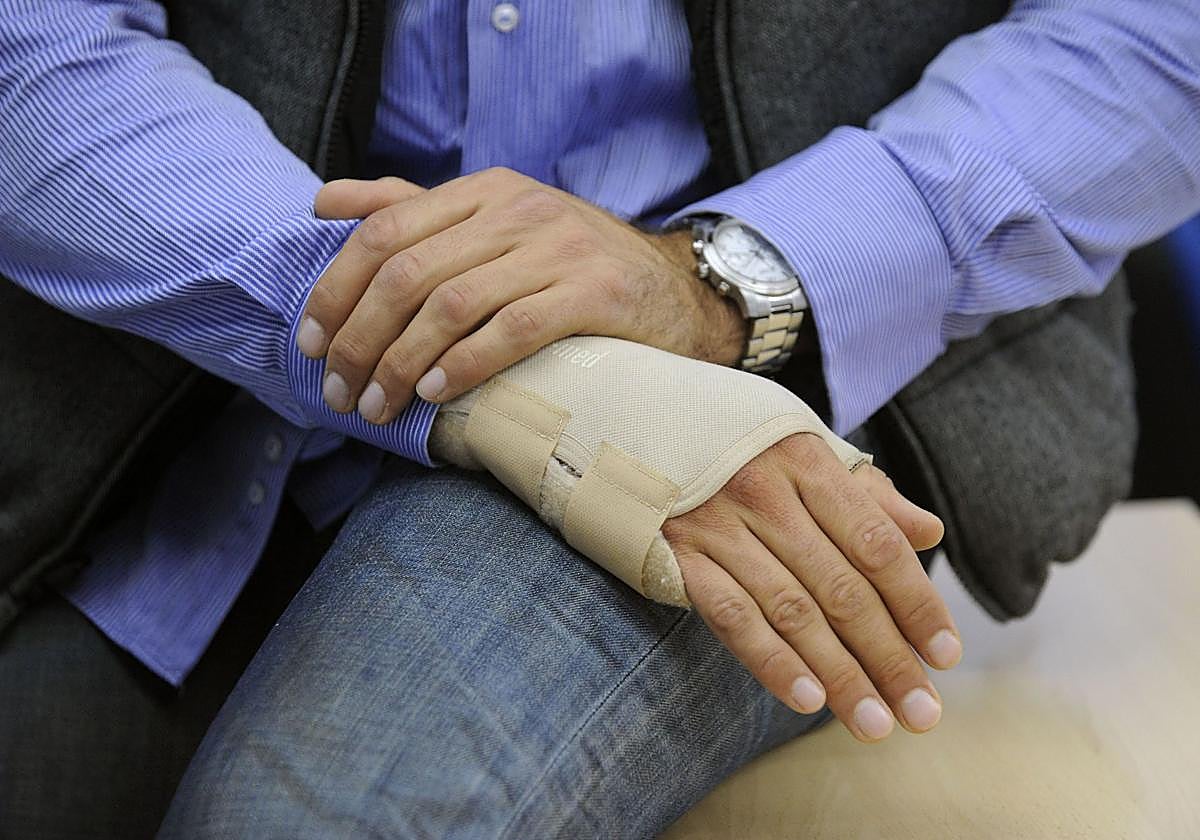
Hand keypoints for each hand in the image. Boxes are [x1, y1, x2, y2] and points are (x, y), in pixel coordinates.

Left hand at [299, 170, 745, 422]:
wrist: (674, 293)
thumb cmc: (571, 268)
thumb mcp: (496, 225)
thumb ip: (414, 211)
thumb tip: (325, 202)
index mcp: (485, 192)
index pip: (384, 231)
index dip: (336, 289)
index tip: (311, 343)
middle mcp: (518, 211)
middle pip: (408, 272)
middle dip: (359, 338)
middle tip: (338, 392)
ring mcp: (559, 249)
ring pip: (452, 303)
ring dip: (401, 363)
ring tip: (377, 406)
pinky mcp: (594, 293)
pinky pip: (513, 328)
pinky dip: (466, 363)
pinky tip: (437, 393)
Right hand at [663, 433, 961, 742]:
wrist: (628, 419)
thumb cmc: (730, 443)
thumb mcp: (800, 448)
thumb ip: (865, 495)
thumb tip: (929, 533)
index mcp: (806, 459)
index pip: (876, 543)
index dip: (916, 602)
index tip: (945, 656)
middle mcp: (766, 491)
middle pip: (841, 588)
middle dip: (888, 657)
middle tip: (922, 714)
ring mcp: (718, 525)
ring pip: (791, 611)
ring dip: (838, 674)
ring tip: (873, 723)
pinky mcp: (676, 554)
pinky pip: (730, 616)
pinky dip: (770, 660)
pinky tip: (806, 700)